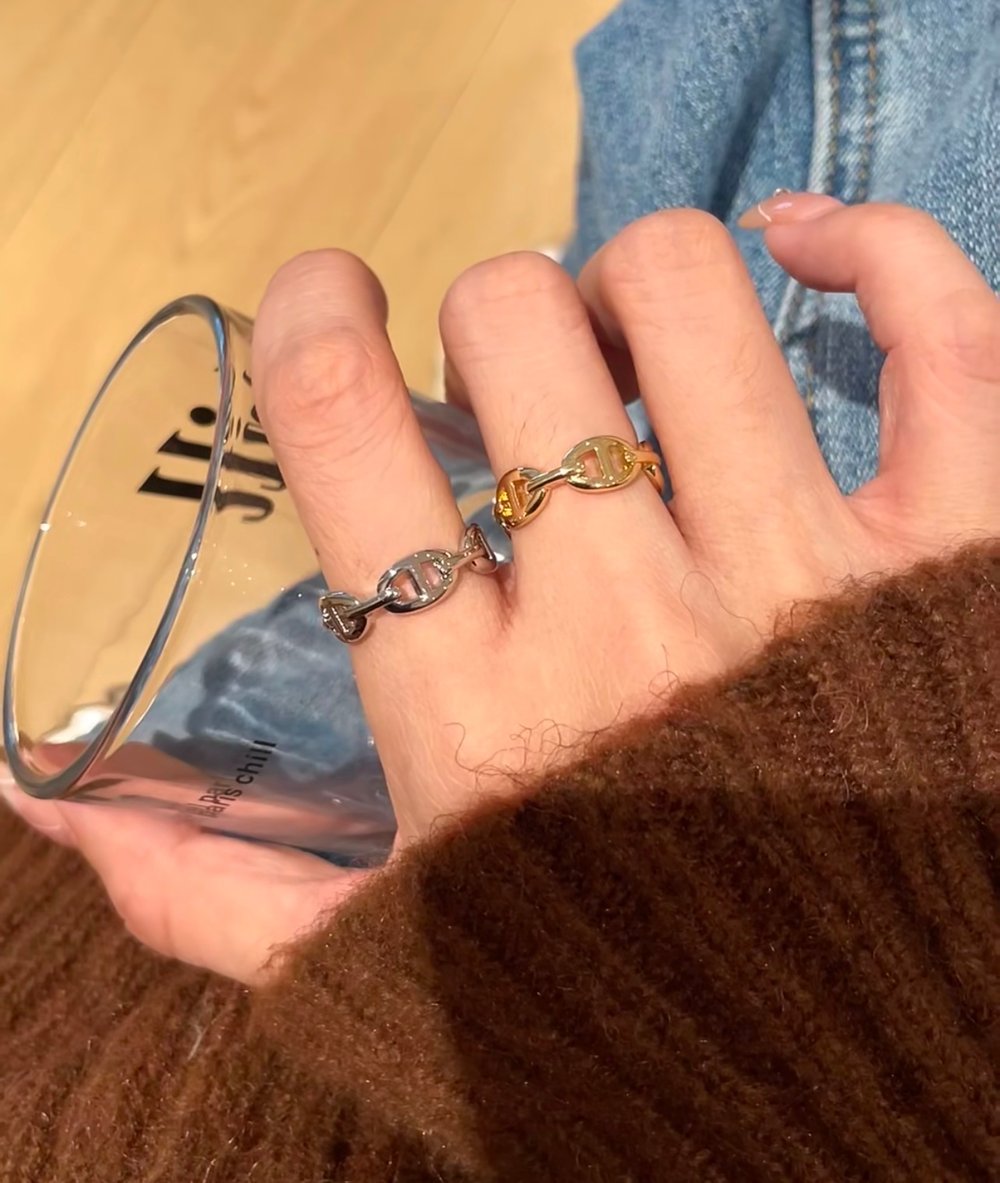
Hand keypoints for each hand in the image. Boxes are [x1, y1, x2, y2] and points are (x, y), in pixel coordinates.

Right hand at [5, 199, 997, 983]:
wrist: (866, 1098)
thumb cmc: (620, 1022)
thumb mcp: (395, 978)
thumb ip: (218, 896)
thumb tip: (53, 818)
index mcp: (479, 722)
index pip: (344, 438)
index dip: (311, 323)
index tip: (326, 297)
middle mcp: (634, 638)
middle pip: (516, 331)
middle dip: (489, 319)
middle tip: (513, 381)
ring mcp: (808, 591)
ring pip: (691, 302)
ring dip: (631, 282)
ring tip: (628, 343)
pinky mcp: (960, 568)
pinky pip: (943, 340)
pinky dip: (874, 251)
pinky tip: (805, 247)